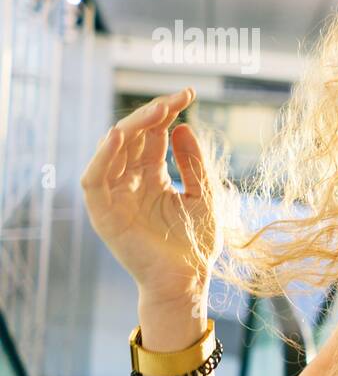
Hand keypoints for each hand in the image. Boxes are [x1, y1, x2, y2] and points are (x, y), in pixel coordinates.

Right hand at [80, 88, 221, 304]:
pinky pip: (95, 180)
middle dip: (153, 114)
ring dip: (131, 127)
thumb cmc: (197, 243)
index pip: (153, 136)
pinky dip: (102, 157)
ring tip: (156, 110)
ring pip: (113, 152)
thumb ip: (193, 163)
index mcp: (152, 177)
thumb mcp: (204, 195)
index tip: (189, 94)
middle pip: (134, 138)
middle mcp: (131, 183)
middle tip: (176, 98)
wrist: (189, 281)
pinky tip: (120, 136)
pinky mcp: (104, 215)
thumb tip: (182, 125)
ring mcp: (116, 197)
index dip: (166, 112)